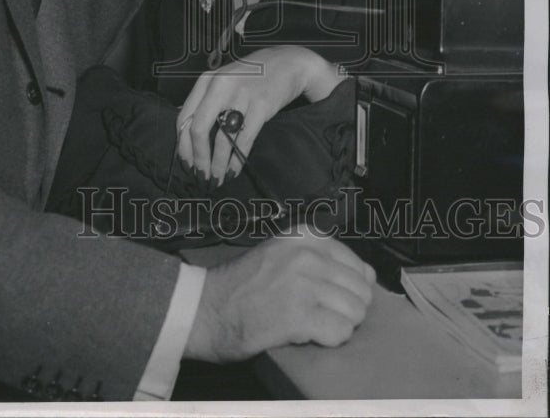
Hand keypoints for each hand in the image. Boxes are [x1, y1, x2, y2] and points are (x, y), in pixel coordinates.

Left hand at [176, 46, 344, 184]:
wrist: (288, 63)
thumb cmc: (252, 76)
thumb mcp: (223, 81)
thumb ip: (206, 101)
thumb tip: (188, 135)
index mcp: (206, 80)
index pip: (184, 117)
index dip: (182, 145)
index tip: (186, 163)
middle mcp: (220, 86)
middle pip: (198, 129)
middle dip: (197, 158)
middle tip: (200, 176)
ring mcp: (241, 95)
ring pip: (222, 138)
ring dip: (217, 164)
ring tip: (216, 179)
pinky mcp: (262, 106)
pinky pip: (244, 140)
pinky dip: (237, 160)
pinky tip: (233, 171)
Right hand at [185, 228, 375, 361]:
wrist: (206, 308)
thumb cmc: (244, 285)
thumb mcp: (282, 254)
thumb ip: (321, 258)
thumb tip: (369, 276)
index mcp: (305, 236)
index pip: (357, 265)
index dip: (349, 288)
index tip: (330, 298)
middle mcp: (307, 254)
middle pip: (360, 290)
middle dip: (348, 309)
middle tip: (322, 316)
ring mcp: (303, 282)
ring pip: (355, 312)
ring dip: (339, 325)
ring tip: (313, 325)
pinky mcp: (298, 314)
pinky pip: (339, 332)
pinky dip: (329, 340)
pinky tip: (307, 335)